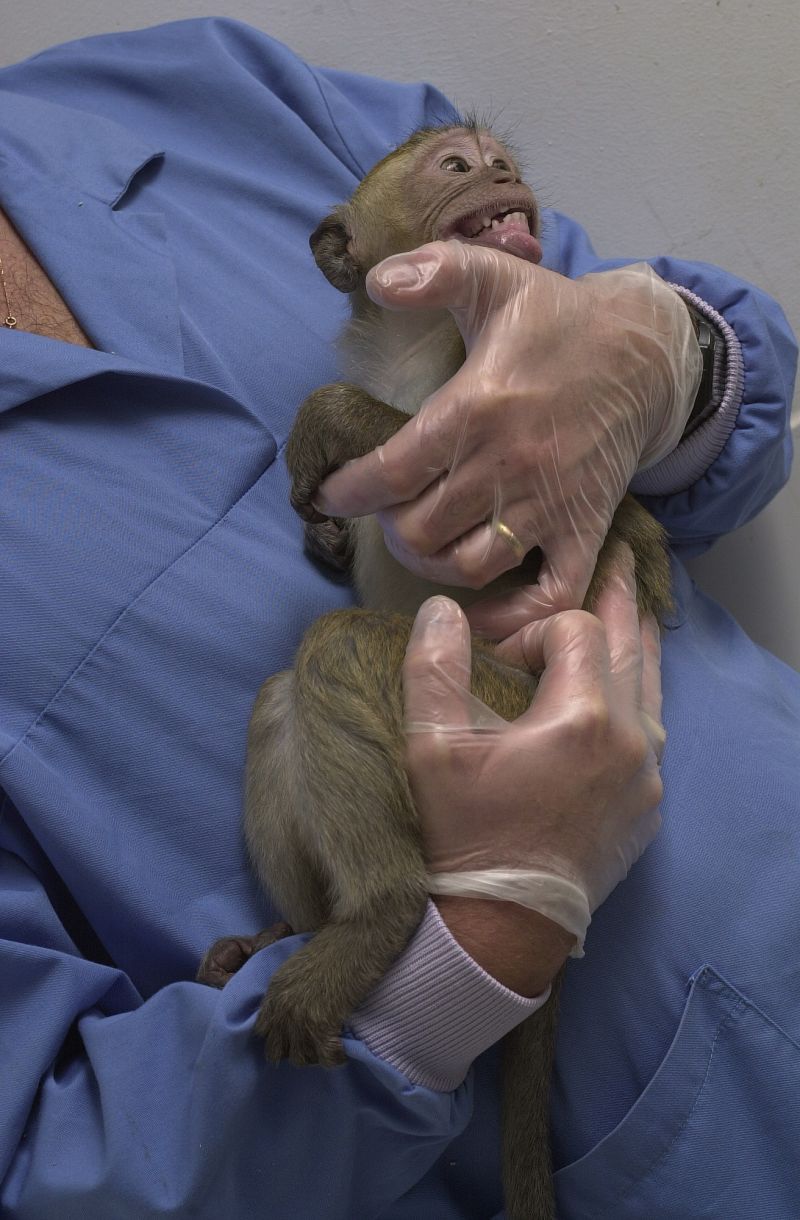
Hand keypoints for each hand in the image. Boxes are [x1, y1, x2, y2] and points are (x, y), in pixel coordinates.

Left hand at [316, 242, 699, 619]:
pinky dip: (517, 616)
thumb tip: (376, 279)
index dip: (349, 493)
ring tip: (423, 545)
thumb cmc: (558, 321)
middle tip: (386, 514)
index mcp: (476, 409)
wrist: (643, 354)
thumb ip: (433, 270)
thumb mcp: (494, 277)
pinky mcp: (584, 527)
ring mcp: (548, 503)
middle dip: (389, 529)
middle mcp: (507, 465)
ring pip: (470, 565)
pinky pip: (552, 593)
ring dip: (434, 566)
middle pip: (421, 530)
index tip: (329, 497)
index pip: (392, 472)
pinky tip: (484, 611)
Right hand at [402, 545, 664, 958]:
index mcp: (584, 718)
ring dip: (638, 644)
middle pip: (633, 644)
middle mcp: (632, 741)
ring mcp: (647, 777)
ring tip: (635, 610)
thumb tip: (443, 610)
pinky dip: (641, 697)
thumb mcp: (432, 747)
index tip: (498, 661)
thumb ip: (435, 666)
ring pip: (653, 687)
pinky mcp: (647, 807)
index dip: (534, 630)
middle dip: (619, 598)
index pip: (575, 630)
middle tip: (622, 555)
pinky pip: (653, 731)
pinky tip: (628, 692)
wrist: (500, 926)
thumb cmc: (464, 835)